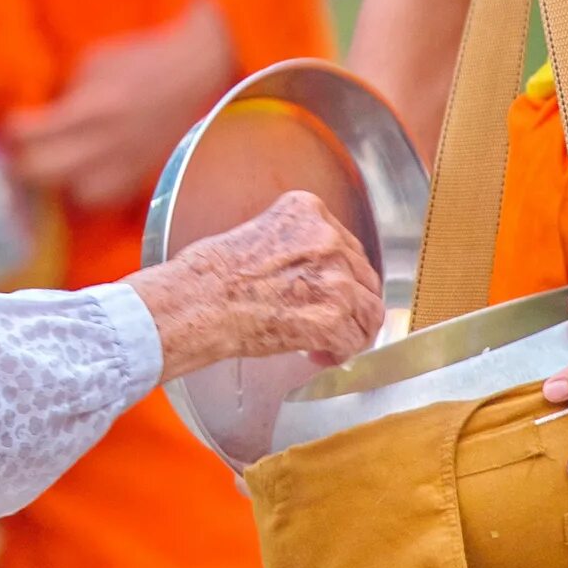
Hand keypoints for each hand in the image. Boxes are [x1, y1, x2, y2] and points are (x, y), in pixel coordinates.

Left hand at [5, 0, 236, 208]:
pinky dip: (83, 191)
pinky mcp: (137, 181)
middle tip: (20, 150)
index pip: (27, 137)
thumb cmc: (136, 62)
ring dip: (54, 183)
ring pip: (68, 198)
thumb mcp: (90, 65)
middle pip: (38, 174)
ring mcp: (123, 168)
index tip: (13, 125)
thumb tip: (33, 121)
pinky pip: (98, 202)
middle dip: (21, 162)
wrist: (192, 74)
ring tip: (53, 164)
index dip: (12, 131)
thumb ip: (61, 97)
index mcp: (90, 110)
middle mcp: (105, 146)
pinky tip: (81, 172)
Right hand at [136, 189, 383, 375]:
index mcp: (308, 213)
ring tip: (331, 343)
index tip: (330, 288)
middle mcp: (328, 241)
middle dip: (352, 302)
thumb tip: (305, 274)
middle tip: (335, 320)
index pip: (346, 245)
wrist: (198, 303)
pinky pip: (353, 341)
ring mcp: (335, 280)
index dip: (341, 273)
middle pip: (364, 277)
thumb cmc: (209, 274)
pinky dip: (340, 352)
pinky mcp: (332, 319)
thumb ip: (292, 246)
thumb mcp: (255, 234)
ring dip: (352, 329)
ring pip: (369, 311)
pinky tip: (319, 354)